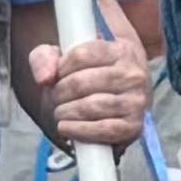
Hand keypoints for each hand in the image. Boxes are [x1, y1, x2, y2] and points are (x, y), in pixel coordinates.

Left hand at [29, 29, 155, 152]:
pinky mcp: (134, 126)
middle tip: (55, 98)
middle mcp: (133, 74)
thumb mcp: (69, 56)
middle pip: (82, 83)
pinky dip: (79, 130)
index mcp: (121, 50)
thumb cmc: (94, 73)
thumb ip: (46, 57)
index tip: (57, 75)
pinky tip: (66, 127)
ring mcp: (136, 101)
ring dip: (66, 112)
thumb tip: (44, 78)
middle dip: (60, 93)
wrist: (124, 95)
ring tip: (60, 112)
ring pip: (91, 106)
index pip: (81, 55)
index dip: (61, 68)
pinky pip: (103, 129)